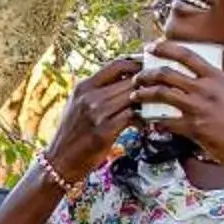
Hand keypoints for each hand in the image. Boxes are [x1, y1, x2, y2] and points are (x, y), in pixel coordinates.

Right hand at [43, 56, 146, 182]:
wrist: (60, 160)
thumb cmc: (73, 132)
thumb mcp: (78, 104)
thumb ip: (97, 90)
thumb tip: (123, 79)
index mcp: (84, 87)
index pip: (116, 65)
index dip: (137, 64)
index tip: (150, 68)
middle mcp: (89, 97)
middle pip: (128, 80)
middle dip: (147, 84)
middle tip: (162, 88)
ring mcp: (96, 114)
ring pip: (133, 98)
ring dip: (148, 102)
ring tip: (157, 106)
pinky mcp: (103, 131)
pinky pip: (132, 117)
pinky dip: (142, 119)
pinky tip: (146, 123)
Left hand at [142, 41, 223, 178]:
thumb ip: (213, 85)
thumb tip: (194, 80)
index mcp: (217, 76)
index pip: (185, 54)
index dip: (164, 48)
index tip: (151, 47)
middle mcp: (206, 88)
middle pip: (166, 72)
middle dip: (146, 73)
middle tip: (137, 76)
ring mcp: (199, 107)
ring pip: (161, 93)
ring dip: (143, 94)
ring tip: (135, 95)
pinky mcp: (194, 128)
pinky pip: (165, 121)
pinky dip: (154, 120)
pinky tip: (149, 121)